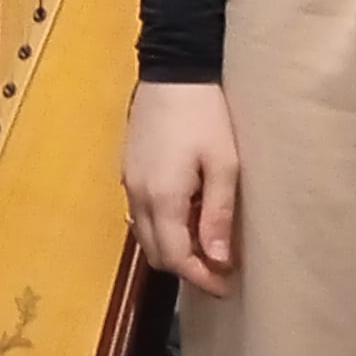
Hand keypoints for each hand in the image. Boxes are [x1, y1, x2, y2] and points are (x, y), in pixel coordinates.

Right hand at [122, 82, 242, 294]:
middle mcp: (138, 196)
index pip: (175, 258)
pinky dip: (162, 227)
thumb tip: (217, 260)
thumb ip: (218, 215)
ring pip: (145, 235)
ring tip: (206, 243)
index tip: (226, 286)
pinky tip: (187, 215)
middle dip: (186, 267)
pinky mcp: (129, 168)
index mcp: (163, 199)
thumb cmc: (206, 114)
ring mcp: (129, 182)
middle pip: (156, 253)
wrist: (174, 68)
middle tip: (219, 268)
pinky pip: (141, 213)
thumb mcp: (224, 164)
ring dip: (173, 247)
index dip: (201, 278)